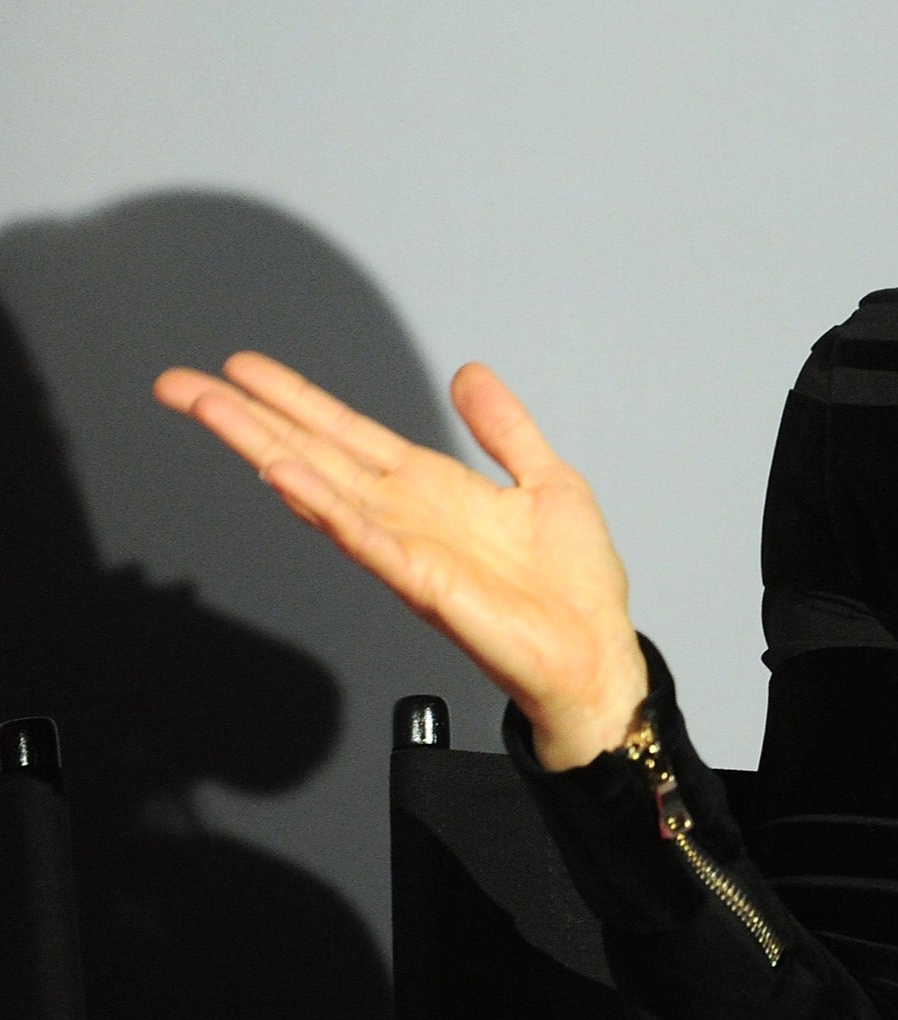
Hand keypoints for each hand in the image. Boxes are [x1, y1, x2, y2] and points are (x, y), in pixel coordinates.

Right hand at [152, 353, 648, 768]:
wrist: (596, 651)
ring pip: (317, 488)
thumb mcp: (547, 479)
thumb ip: (504, 426)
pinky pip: (362, 538)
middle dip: (246, 418)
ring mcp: (404, 549)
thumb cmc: (574, 584)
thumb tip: (469, 373)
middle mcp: (404, 516)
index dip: (294, 399)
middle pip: (309, 454)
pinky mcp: (421, 583)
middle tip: (180, 384)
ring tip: (212, 411)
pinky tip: (282, 475)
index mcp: (431, 489)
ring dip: (263, 447)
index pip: (345, 433)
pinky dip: (322, 505)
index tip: (243, 368)